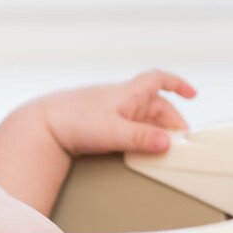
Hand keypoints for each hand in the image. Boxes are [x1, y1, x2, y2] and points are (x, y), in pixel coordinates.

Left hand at [31, 69, 196, 154]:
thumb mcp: (112, 131)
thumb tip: (168, 143)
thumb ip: (141, 138)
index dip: (178, 84)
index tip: (192, 94)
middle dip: (171, 124)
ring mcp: (111, 111)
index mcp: (129, 92)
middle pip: (157, 107)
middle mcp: (122, 98)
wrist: (40, 125)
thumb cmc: (74, 120)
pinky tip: (139, 153)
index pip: (159, 79)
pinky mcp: (101, 124)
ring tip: (163, 153)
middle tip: (179, 146)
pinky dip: (140, 139)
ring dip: (155, 134)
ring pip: (143, 120)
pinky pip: (129, 129)